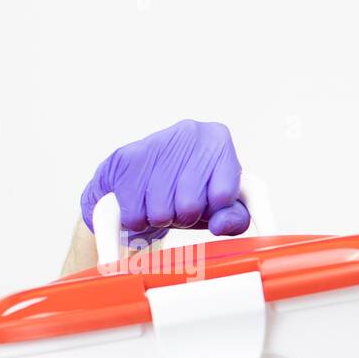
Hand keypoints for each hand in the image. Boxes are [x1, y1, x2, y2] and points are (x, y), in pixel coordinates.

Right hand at [80, 119, 250, 244]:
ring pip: (160, 211)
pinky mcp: (123, 158)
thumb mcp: (222, 208)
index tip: (206, 204)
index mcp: (219, 141)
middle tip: (179, 206)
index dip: (211, 211)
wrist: (145, 183)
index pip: (222, 196)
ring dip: (159, 219)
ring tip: (160, 203)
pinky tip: (140, 202)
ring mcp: (154, 140)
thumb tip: (220, 225)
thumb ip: (235, 219)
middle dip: (184, 217)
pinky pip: (133, 212)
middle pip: (189, 205)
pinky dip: (136, 219)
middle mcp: (189, 132)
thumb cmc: (192, 193)